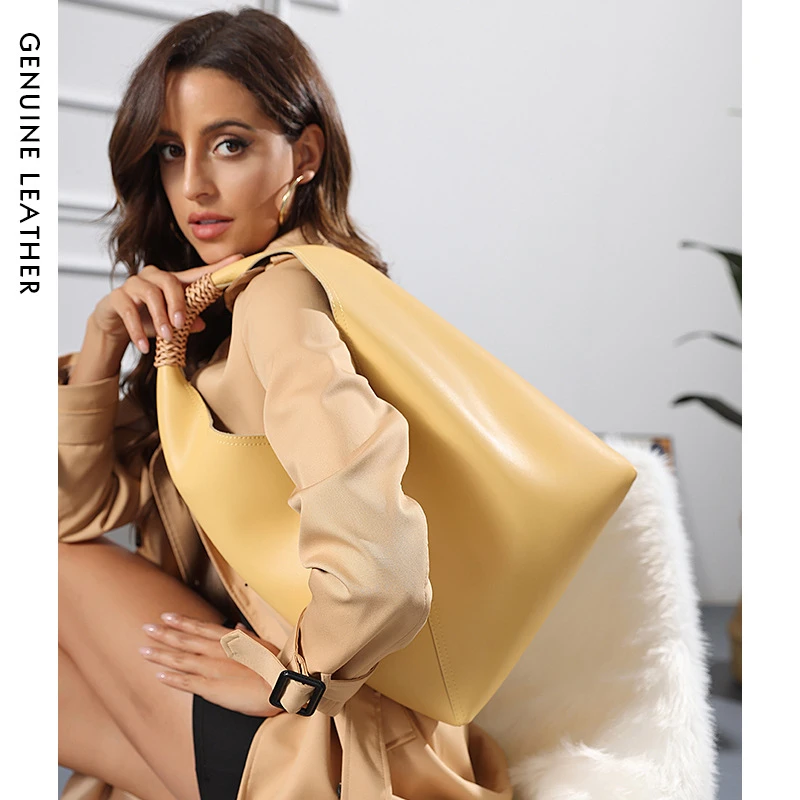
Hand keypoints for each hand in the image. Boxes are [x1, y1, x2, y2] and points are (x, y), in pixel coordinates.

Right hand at [92, 253, 243, 354]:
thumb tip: (201, 323)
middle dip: (178, 304)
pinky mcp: (116, 297)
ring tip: (166, 337)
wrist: (115, 325)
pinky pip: (128, 310)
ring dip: (159, 318)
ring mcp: (133, 284)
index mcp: (171, 281)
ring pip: (149, 295)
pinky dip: (137, 331)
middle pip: (170, 282)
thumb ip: (187, 321)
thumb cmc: (148, 319)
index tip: (238, 259)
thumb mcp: (171, 323)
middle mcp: (152, 277)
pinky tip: (144, 347)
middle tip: (181, 325)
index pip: (196, 273)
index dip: (216, 268)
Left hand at [140, 612, 286, 717]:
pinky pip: (187, 683)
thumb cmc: (277, 665)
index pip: (201, 628)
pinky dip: (172, 679)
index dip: (182, 622)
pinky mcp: (212, 688)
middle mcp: (218, 651)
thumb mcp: (263, 645)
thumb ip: (247, 636)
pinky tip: (158, 675)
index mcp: (231, 640)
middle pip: (185, 641)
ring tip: (143, 650)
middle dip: (164, 634)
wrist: (282, 685)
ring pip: (181, 660)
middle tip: (145, 628)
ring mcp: (213, 669)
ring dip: (161, 654)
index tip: (166, 616)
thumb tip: (237, 627)